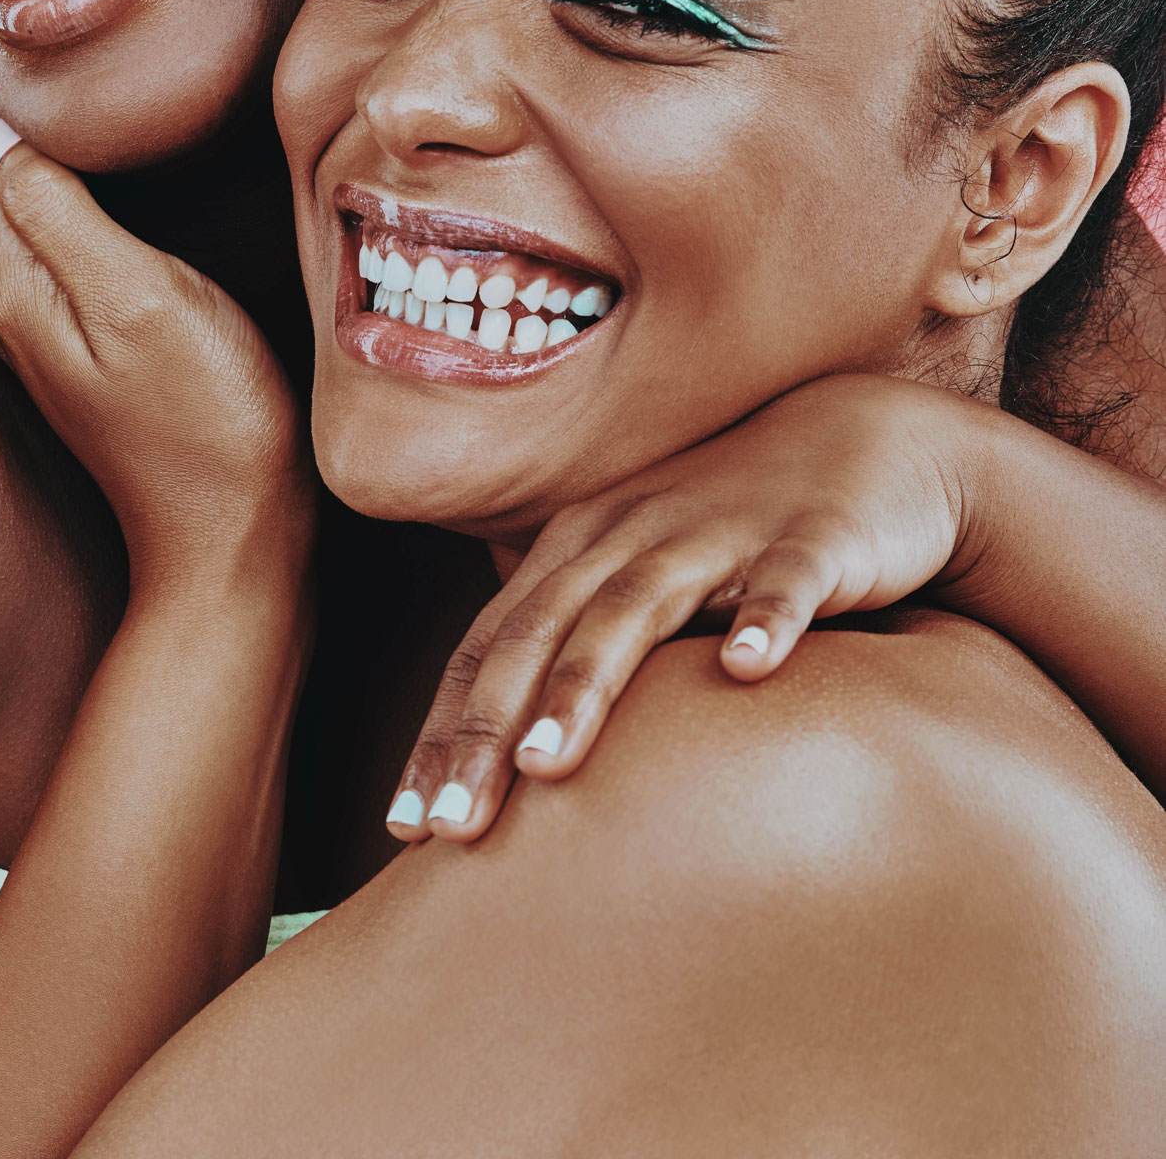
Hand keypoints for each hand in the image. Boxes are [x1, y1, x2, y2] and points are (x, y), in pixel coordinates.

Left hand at [0, 0, 313, 588]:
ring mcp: (42, 312)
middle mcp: (9, 290)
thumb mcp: (143, 304)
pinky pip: (23, 213)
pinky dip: (7, 152)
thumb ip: (66, 216)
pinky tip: (24, 135)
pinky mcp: (80, 325)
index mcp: (14, 275)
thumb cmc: (207, 422)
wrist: (231, 539)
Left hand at [389, 372, 981, 842]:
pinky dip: (765, 621)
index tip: (402, 826)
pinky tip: (746, 669)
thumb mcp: (641, 578)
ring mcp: (719, 531)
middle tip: (448, 827)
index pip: (492, 646)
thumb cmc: (736, 531)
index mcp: (581, 548)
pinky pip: (785, 582)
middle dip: (486, 728)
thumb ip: (577, 642)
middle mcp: (632, 534)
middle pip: (541, 632)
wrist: (866, 441)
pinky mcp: (811, 537)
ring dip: (586, 682)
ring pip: (638, 606)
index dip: (443, 730)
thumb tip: (505, 753)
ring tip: (545, 765)